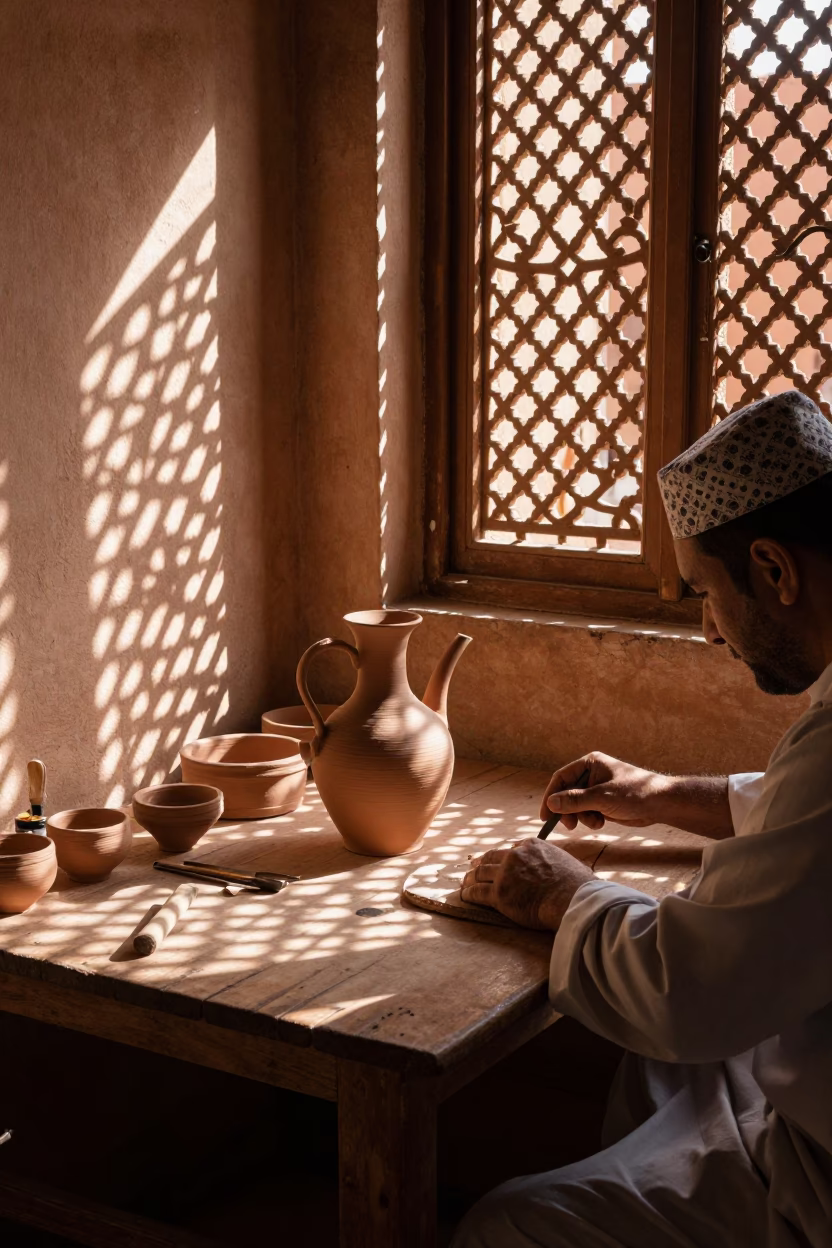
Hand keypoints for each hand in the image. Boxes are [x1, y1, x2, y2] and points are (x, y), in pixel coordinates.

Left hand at [459, 839, 593, 929]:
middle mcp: (515, 856)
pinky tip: (466, 895)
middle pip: (491, 858)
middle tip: (474, 867)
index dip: (502, 856)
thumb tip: (560, 869)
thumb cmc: (576, 884)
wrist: (572, 898)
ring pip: (480, 873)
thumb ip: (554, 861)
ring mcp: (505, 874)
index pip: (511, 849)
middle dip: (481, 863)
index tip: (497, 860)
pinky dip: (469, 893)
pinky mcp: (499, 893)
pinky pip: (477, 891)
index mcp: (531, 846)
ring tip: (466, 882)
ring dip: (471, 877)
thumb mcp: (566, 861)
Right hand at [541, 753, 671, 831]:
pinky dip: (590, 819)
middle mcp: (592, 774)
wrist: (661, 804)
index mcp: (590, 764)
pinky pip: (587, 811)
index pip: (561, 778)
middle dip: (568, 810)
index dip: (551, 795)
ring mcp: (598, 789)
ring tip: (595, 822)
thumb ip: (575, 800)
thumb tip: (551, 803)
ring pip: (576, 805)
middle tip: (569, 825)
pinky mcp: (604, 802)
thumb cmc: (634, 793)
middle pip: (567, 793)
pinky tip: (601, 822)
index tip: (545, 814)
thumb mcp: (601, 797)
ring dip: (581, 816)